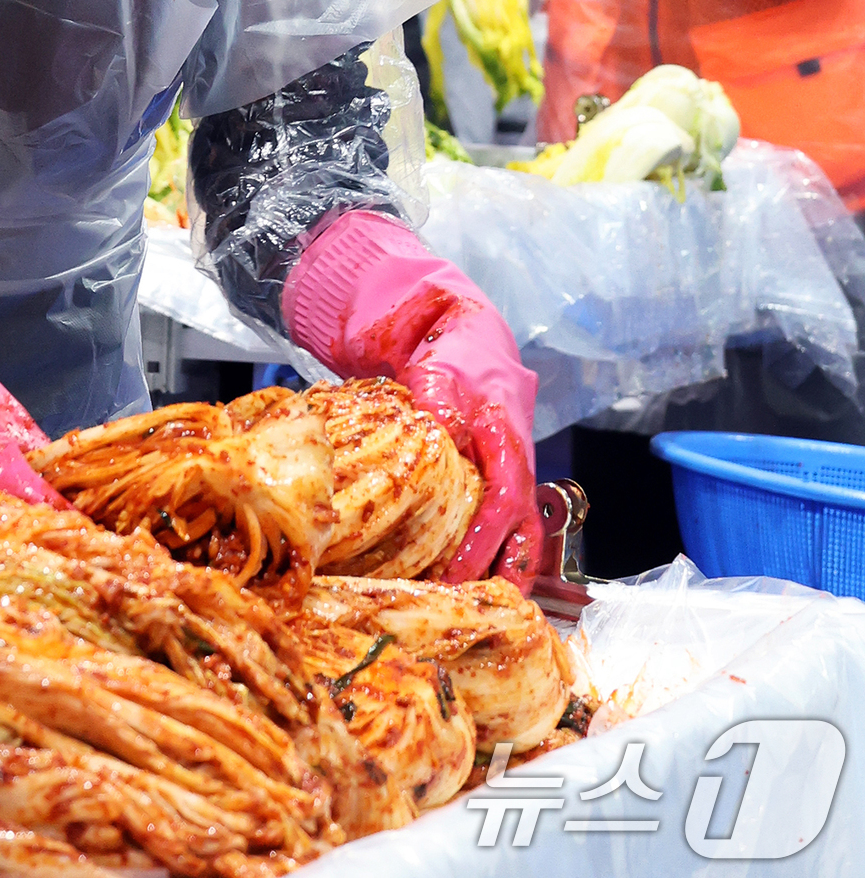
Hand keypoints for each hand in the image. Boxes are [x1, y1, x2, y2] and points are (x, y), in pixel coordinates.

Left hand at [281, 210, 538, 591]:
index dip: (481, 544)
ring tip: (475, 611)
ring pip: (522, 536)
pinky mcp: (502, 484)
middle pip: (525, 533)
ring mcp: (514, 478)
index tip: (455, 577)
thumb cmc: (455, 362)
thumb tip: (433, 445)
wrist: (472, 344)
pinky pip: (506, 529)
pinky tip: (466, 582)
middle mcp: (518, 467)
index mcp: (506, 443)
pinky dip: (494, 558)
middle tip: (476, 614)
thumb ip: (436, 413)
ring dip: (504, 573)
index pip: (502, 502)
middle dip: (506, 577)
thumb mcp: (438, 378)